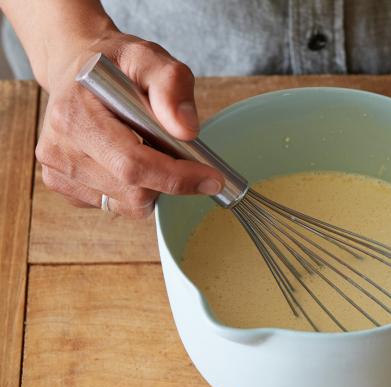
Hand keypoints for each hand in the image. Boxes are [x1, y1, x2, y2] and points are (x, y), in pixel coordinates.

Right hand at [35, 31, 223, 217]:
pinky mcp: (65, 188)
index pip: (132, 164)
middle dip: (171, 181)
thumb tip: (186, 130)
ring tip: (151, 150)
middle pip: (134, 192)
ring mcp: (59, 173)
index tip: (213, 179)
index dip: (177, 177)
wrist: (77, 71)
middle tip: (187, 158)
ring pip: (128, 205)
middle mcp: (59, 150)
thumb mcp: (148, 57)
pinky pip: (117, 206)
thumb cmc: (115, 66)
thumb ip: (171, 85)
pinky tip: (130, 160)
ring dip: (154, 186)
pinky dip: (135, 190)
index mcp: (75, 116)